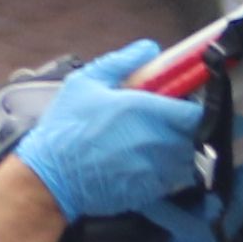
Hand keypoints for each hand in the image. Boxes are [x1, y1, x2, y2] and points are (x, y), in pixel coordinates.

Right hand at [10, 42, 213, 224]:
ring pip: (186, 161)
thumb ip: (122, 62)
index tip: (184, 105)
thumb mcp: (85, 83)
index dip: (194, 109)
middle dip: (187, 130)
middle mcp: (155, 141)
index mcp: (143, 110)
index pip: (193, 112)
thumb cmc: (63, 128)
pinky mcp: (147, 193)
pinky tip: (144, 165)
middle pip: (193, 137)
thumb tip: (150, 48)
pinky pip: (171, 181)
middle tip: (169, 125)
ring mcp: (153, 170)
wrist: (49, 179)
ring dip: (179, 153)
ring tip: (157, 146)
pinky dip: (166, 173)